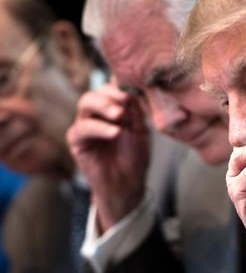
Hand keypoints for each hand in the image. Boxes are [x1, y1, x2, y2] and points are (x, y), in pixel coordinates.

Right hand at [67, 80, 149, 231]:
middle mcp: (96, 115)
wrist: (127, 185)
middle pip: (95, 92)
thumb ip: (136, 112)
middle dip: (110, 95)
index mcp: (111, 110)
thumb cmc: (134, 158)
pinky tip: (115, 132)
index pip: (109, 89)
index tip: (133, 92)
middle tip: (125, 101)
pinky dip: (99, 128)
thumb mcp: (141, 132)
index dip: (119, 88)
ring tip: (120, 115)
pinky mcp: (77, 142)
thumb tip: (131, 91)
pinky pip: (82, 128)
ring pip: (85, 104)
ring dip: (104, 106)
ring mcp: (85, 126)